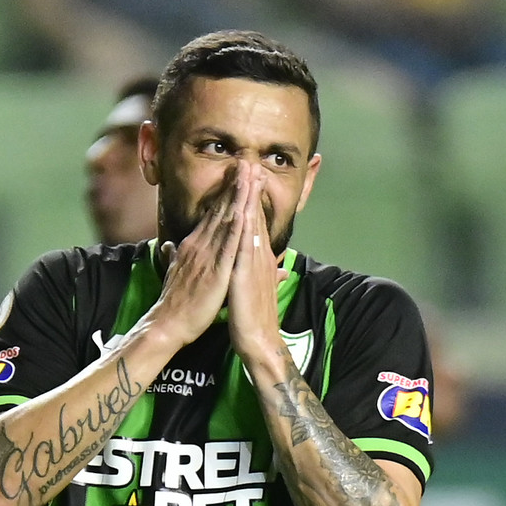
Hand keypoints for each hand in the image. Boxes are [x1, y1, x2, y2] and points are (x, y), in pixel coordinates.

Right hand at [134, 171, 242, 347]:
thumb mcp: (173, 274)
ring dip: (239, 196)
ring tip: (250, 174)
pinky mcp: (216, 269)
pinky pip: (230, 242)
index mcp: (193, 247)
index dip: (225, 194)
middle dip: (235, 185)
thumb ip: (174, 258)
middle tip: (247, 162)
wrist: (167, 324)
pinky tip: (247, 209)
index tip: (235, 176)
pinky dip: (238, 224)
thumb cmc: (175, 304)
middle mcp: (200, 245)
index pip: (212, 215)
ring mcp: (207, 255)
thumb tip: (169, 247)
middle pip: (221, 209)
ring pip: (227, 219)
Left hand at [228, 162, 288, 369]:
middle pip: (254, 216)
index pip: (253, 223)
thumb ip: (255, 271)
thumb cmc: (251, 318)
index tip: (246, 178)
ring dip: (250, 199)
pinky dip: (245, 226)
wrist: (258, 341)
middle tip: (250, 163)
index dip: (250, 200)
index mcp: (256, 259)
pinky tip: (244, 209)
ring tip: (249, 175)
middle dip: (252, 190)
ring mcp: (254, 264)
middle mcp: (258, 257)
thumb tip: (261, 263)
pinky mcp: (247, 274)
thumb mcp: (251, 288)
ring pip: (252, 225)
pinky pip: (246, 246)